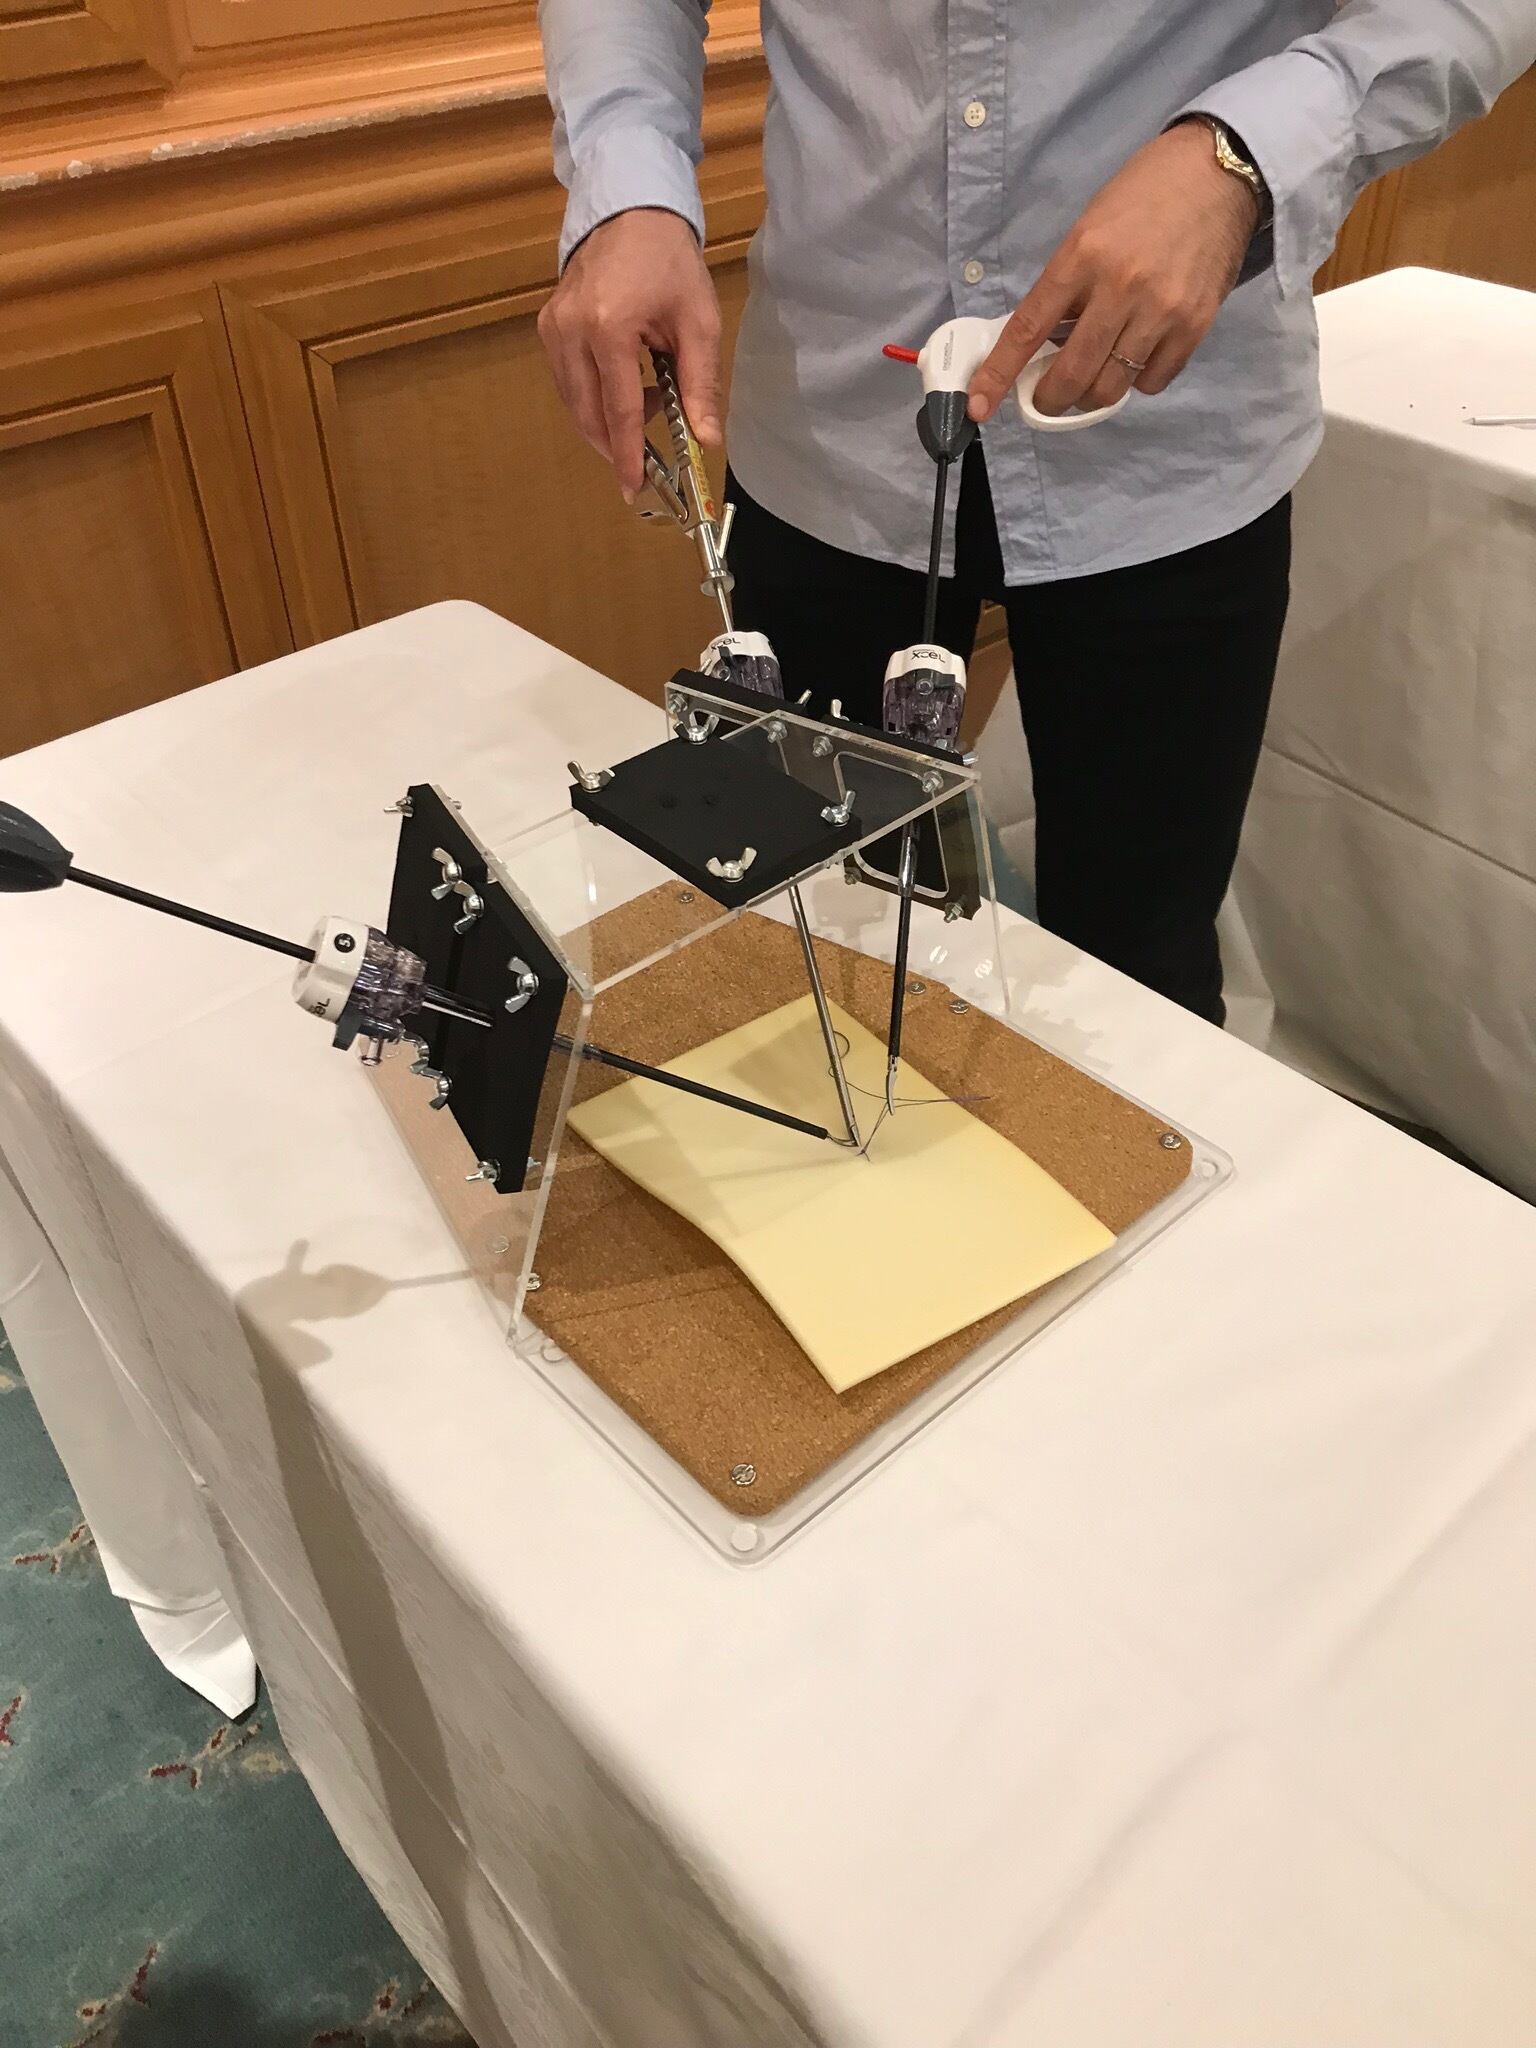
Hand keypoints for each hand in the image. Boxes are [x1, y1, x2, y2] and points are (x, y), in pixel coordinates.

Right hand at [538, 208, 722, 500]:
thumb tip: (706, 440)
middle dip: (615, 444)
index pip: (618, 410)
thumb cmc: (670, 262)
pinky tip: (623, 387)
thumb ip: (700, 385)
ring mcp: (553, 328)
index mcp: (609, 327)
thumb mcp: (699, 322)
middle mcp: (571, 330)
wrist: (631, 211)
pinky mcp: (547, 326)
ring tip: (645, 405)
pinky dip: (592, 399)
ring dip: (606, 421)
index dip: (627, 456)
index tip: (634, 489)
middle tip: (647, 456)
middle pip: (588, 414)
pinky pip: (567, 382)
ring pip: (573, 402)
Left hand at [968, 121, 1259, 423]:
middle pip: (1071, 375)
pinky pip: (1152, 382)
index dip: (999, 375)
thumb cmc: (1146, 195)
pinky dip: (1135, 381)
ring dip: (1090, 395)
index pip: (1028, 329)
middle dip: (1048, 399)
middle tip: (1045, 397)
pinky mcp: (1193, 326)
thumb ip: (1065, 287)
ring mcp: (1161, 310)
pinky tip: (1134, 357)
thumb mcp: (1089, 229)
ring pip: (1110, 388)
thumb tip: (1041, 343)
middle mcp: (1120, 287)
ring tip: (1090, 377)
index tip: (979, 405)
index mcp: (1082, 256)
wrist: (1219, 172)